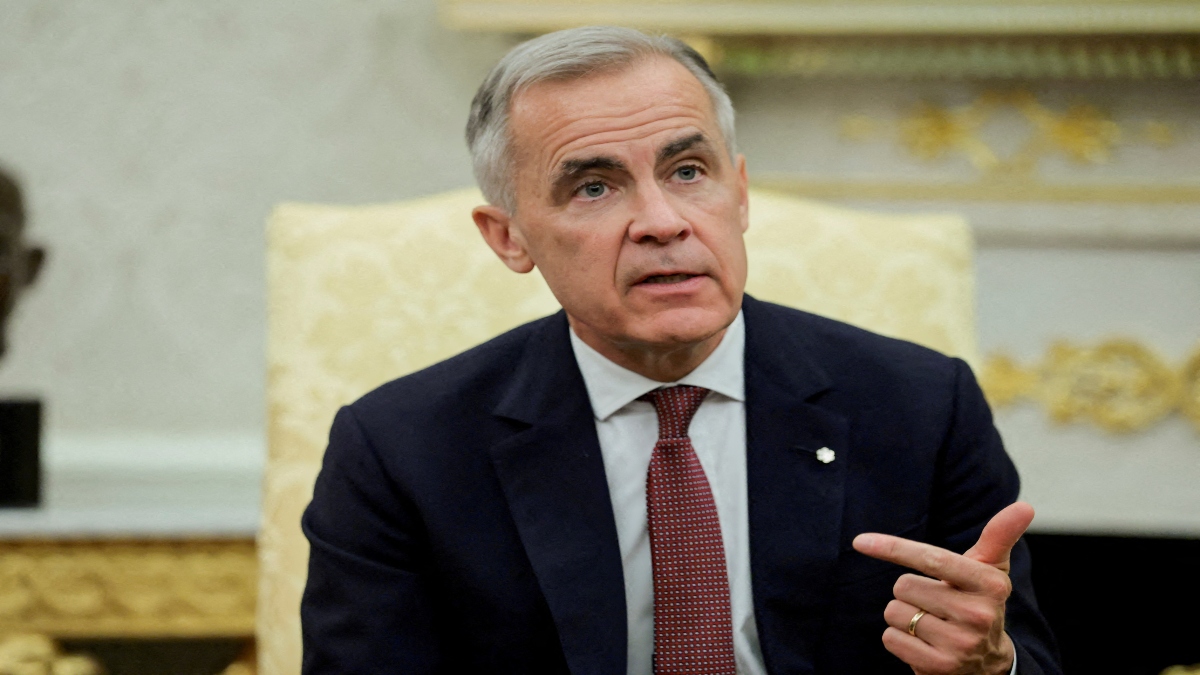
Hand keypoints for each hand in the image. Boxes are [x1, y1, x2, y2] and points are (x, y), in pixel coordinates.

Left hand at [852, 502, 1034, 674]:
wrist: (988, 664)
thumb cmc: (980, 603)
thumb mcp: (991, 571)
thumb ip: (999, 536)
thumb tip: (1025, 506)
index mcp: (990, 585)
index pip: (932, 558)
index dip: (894, 547)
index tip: (860, 541)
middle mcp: (978, 615)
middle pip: (904, 586)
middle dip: (910, 592)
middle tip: (935, 603)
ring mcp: (959, 644)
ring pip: (895, 612)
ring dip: (904, 616)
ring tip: (931, 624)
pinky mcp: (938, 667)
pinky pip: (890, 638)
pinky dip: (898, 638)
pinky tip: (923, 643)